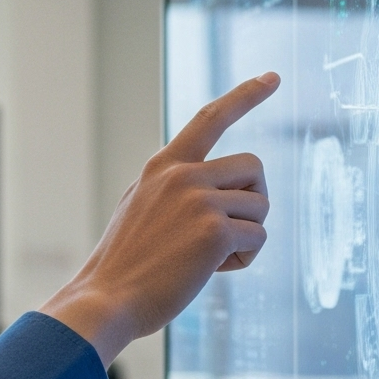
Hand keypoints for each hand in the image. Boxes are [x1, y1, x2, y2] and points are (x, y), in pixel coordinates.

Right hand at [43, 73, 278, 364]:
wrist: (105, 301)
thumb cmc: (124, 266)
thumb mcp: (139, 207)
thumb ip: (172, 188)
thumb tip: (213, 188)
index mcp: (163, 166)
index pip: (211, 118)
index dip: (245, 95)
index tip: (273, 78)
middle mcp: (183, 175)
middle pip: (253, 167)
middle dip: (254, 200)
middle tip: (232, 230)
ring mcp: (199, 201)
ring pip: (260, 207)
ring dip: (246, 236)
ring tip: (210, 258)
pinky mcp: (214, 232)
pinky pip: (257, 239)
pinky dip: (244, 260)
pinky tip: (210, 271)